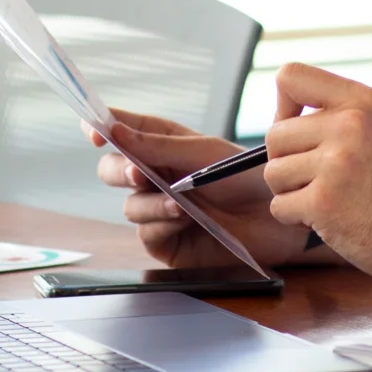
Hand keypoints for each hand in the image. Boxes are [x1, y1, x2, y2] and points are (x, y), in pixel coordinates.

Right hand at [88, 110, 299, 269]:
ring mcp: (160, 210)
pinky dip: (161, 224)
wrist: (278, 216)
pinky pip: (146, 233)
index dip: (103, 128)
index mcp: (165, 145)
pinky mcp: (168, 242)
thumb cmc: (247, 175)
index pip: (124, 131)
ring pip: (129, 206)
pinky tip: (184, 218)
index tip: (93, 128)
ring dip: (150, 203)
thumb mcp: (205, 153)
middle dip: (119, 171)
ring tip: (180, 203)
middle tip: (137, 172)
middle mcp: (158, 177)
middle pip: (113, 171)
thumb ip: (159, 145)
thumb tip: (115, 131)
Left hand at [262, 64, 371, 289]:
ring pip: (273, 172)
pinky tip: (330, 220)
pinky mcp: (323, 202)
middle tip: (320, 180)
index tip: (300, 131)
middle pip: (275, 135)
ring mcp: (335, 162)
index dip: (283, 107)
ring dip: (293, 193)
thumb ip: (337, 115)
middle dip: (289, 163)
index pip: (290, 76)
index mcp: (362, 100)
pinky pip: (279, 206)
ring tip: (330, 199)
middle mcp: (348, 123)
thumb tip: (281, 121)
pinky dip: (297, 219)